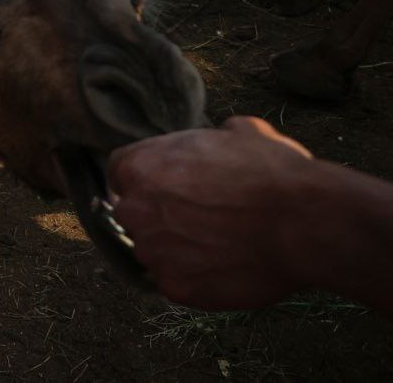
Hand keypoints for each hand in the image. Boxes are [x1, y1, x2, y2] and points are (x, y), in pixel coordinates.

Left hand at [108, 116, 313, 309]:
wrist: (300, 222)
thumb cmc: (271, 172)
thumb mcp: (240, 133)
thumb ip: (213, 138)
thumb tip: (225, 135)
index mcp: (140, 167)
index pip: (120, 173)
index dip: (145, 179)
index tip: (167, 187)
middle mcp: (135, 210)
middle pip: (132, 213)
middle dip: (157, 215)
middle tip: (197, 219)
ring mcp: (152, 252)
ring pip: (152, 251)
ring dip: (175, 249)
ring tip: (218, 245)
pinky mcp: (174, 287)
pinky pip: (175, 281)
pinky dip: (195, 278)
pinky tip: (224, 268)